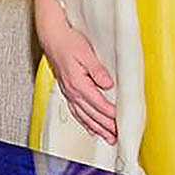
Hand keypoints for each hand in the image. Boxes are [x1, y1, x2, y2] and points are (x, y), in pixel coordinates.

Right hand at [39, 17, 116, 144]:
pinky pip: (76, 111)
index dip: (111, 115)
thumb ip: (97, 71)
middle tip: (117, 137)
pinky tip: (89, 126)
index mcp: (78, 83)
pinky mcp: (67, 90)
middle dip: (105, 127)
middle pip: (92, 114)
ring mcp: (68, 92)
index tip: (121, 123)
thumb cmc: (67, 42)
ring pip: (84, 116)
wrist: (52, 37)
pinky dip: (84, 121)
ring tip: (107, 137)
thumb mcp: (86, 53)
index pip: (98, 104)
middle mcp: (72, 91)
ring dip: (96, 128)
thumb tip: (108, 84)